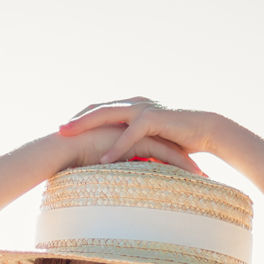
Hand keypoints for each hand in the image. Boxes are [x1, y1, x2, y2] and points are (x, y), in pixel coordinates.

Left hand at [58, 98, 222, 168]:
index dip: (81, 119)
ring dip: (87, 126)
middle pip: (98, 109)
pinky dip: (116, 147)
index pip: (99, 109)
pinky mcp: (154, 119)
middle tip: (58, 130)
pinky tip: (103, 160)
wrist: (205, 130)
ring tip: (70, 137)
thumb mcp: (149, 139)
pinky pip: (130, 134)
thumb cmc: (178, 138)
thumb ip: (132, 142)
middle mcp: (134, 103)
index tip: (64, 130)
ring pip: (108, 115)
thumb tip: (115, 156)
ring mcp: (143, 109)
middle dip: (76, 119)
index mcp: (131, 106)